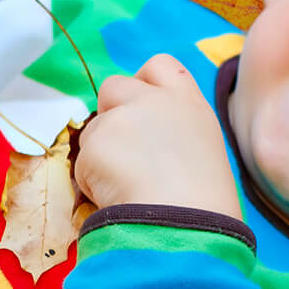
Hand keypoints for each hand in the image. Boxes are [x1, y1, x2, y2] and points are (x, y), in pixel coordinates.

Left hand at [75, 54, 241, 216]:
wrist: (186, 224)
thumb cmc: (205, 201)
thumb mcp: (202, 151)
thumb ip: (173, 131)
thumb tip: (143, 139)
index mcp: (189, 104)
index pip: (161, 65)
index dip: (145, 80)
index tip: (143, 104)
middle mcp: (155, 101)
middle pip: (114, 86)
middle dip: (110, 112)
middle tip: (125, 149)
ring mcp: (123, 118)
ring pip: (94, 130)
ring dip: (101, 153)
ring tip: (130, 186)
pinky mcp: (96, 143)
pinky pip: (83, 162)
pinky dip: (93, 181)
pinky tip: (119, 198)